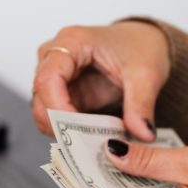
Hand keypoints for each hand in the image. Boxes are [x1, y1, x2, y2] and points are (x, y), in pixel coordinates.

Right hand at [32, 21, 169, 140]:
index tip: (77, 131)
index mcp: (72, 42)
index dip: (57, 108)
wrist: (146, 43)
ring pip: (45, 112)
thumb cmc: (141, 46)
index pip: (48, 79)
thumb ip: (141, 104)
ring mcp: (57, 76)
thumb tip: (142, 133)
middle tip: (88, 145)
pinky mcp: (65, 94)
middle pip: (40, 98)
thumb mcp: (146, 74)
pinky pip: (58, 118)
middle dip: (60, 126)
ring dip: (65, 131)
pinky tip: (93, 139)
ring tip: (94, 143)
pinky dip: (72, 132)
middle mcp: (56, 57)